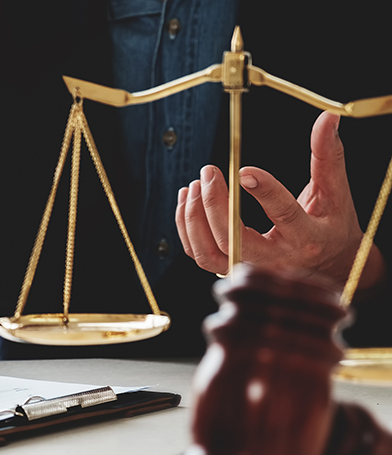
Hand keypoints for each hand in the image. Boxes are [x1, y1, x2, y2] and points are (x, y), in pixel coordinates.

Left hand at [177, 112, 385, 289]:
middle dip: (215, 206)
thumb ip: (328, 156)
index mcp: (307, 237)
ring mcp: (252, 266)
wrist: (332, 265)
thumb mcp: (336, 192)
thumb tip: (327, 118)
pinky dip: (187, 229)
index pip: (284, 214)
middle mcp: (277, 258)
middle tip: (209, 172)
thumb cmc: (332, 226)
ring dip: (194, 220)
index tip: (244, 170)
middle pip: (234, 242)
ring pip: (210, 255)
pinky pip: (201, 255)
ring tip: (194, 185)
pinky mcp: (233, 267)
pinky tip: (189, 198)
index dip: (264, 192)